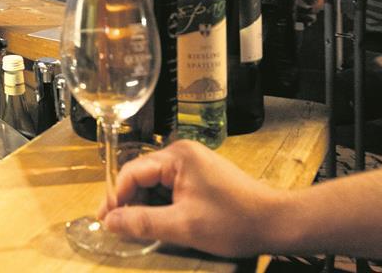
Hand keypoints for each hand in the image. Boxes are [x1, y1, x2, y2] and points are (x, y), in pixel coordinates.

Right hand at [97, 139, 282, 257]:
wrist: (276, 222)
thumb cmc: (233, 221)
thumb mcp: (183, 226)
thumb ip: (143, 222)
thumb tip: (109, 221)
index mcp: (177, 157)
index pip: (133, 172)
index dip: (116, 197)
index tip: (105, 221)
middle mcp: (182, 153)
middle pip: (142, 175)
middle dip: (128, 201)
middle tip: (116, 228)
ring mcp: (193, 164)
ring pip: (155, 183)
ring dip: (144, 205)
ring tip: (136, 229)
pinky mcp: (200, 176)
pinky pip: (170, 187)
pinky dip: (161, 204)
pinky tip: (158, 222)